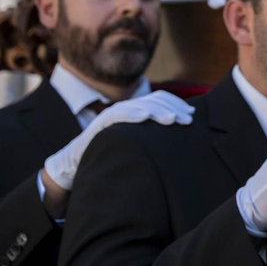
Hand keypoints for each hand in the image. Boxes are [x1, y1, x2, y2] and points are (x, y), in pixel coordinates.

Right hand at [41, 92, 194, 213]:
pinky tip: (145, 117)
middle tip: (188, 120)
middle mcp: (125, 110)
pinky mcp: (99, 125)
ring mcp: (112, 115)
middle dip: (173, 109)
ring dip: (157, 111)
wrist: (75, 164)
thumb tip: (178, 140)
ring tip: (172, 119)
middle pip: (153, 101)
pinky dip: (131, 114)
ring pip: (138, 106)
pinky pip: (117, 115)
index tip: (192, 115)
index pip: (159, 100)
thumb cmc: (110, 155)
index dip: (177, 104)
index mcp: (135, 112)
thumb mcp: (136, 144)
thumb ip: (152, 138)